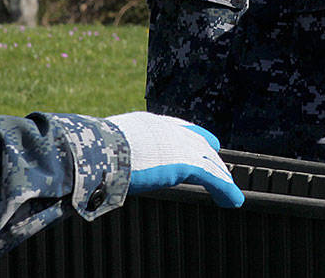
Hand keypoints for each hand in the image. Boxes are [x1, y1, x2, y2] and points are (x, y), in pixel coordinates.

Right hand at [106, 111, 243, 207]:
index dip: (190, 135)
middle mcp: (167, 129)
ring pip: (209, 160)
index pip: (176, 127)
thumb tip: (94, 172)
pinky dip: (225, 189)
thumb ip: (111, 156)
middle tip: (220, 167)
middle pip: (198, 142)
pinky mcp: (186, 162)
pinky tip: (233, 201)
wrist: (98, 150)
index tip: (200, 142)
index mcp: (147, 124)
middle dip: (210, 155)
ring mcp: (179, 144)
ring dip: (221, 175)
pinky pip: (213, 176)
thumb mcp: (103, 150)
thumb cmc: (91, 152)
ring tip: (229, 189)